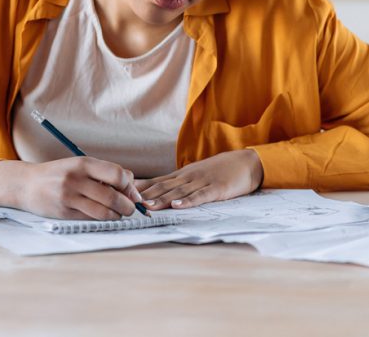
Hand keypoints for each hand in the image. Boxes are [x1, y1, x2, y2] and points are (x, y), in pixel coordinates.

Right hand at [0, 157, 143, 220]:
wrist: (27, 184)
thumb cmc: (59, 174)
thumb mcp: (79, 165)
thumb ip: (104, 172)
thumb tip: (132, 183)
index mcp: (83, 163)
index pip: (117, 174)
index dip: (130, 186)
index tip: (133, 193)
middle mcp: (76, 179)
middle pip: (114, 196)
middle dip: (128, 206)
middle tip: (130, 208)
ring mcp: (69, 197)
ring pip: (105, 212)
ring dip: (117, 215)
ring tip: (118, 213)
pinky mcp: (65, 212)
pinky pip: (92, 219)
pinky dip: (103, 219)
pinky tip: (104, 216)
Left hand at [135, 149, 263, 209]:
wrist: (246, 161)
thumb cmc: (219, 171)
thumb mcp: (195, 175)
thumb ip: (178, 184)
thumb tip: (157, 193)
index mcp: (181, 175)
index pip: (156, 182)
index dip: (139, 189)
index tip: (121, 194)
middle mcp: (188, 177)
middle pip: (162, 187)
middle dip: (144, 195)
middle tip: (127, 202)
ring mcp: (202, 182)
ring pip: (178, 191)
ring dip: (161, 199)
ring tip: (146, 206)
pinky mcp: (217, 189)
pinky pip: (200, 196)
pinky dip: (188, 201)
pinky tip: (178, 205)